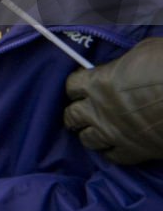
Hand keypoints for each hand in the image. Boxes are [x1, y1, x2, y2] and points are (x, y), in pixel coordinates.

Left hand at [64, 38, 162, 163]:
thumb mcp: (139, 53)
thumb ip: (122, 65)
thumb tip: (121, 69)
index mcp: (97, 83)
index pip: (71, 86)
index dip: (75, 87)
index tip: (80, 88)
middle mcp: (99, 110)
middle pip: (72, 115)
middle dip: (73, 114)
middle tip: (77, 115)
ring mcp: (114, 133)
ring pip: (88, 139)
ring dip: (88, 135)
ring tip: (90, 133)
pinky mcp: (133, 151)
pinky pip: (113, 157)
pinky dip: (110, 152)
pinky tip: (112, 148)